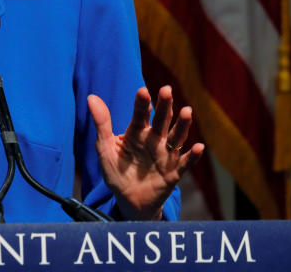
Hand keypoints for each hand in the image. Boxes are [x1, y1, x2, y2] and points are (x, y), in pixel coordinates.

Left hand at [88, 85, 203, 219]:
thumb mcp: (105, 148)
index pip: (140, 114)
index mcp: (137, 132)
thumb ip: (101, 124)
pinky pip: (185, 163)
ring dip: (182, 125)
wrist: (128, 200)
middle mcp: (154, 140)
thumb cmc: (116, 171)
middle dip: (165, 105)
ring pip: (176, 137)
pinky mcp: (174, 172)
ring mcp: (166, 155)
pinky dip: (193, 156)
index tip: (142, 91)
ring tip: (187, 111)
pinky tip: (199, 147)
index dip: (142, 103)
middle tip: (166, 90)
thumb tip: (91, 97)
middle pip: (162, 120)